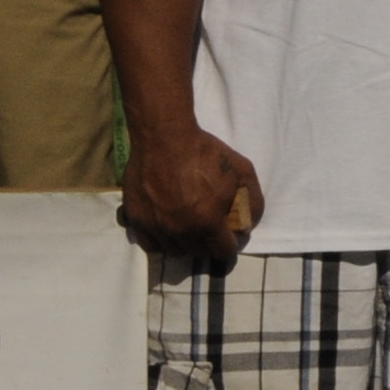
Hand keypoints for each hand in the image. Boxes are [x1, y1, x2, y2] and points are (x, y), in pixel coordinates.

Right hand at [123, 124, 265, 268]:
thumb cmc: (205, 152)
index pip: (224, 251)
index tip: (230, 234)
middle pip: (199, 253)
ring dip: (186, 244)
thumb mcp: (242, 170)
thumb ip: (253, 201)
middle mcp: (180, 230)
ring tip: (190, 229)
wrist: (164, 137)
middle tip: (210, 228)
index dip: (231, 244)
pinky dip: (161, 241)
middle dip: (209, 244)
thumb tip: (249, 225)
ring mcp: (156, 227)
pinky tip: (168, 229)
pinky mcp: (136, 219)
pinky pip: (150, 244)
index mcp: (207, 221)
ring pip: (174, 251)